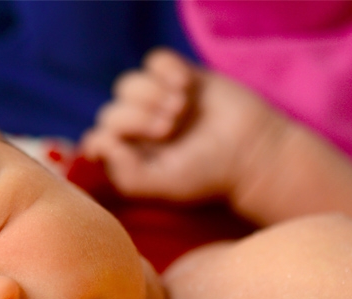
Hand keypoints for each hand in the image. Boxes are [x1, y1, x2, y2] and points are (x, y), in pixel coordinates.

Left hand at [82, 48, 286, 203]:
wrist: (252, 151)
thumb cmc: (208, 174)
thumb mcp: (165, 185)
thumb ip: (126, 175)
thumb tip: (100, 144)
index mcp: (131, 157)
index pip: (98, 138)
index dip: (112, 137)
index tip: (137, 146)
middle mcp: (139, 130)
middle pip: (112, 110)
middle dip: (138, 117)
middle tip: (170, 129)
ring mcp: (157, 101)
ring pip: (128, 83)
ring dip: (151, 94)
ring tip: (181, 109)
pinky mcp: (178, 77)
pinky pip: (154, 60)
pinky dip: (166, 69)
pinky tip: (187, 86)